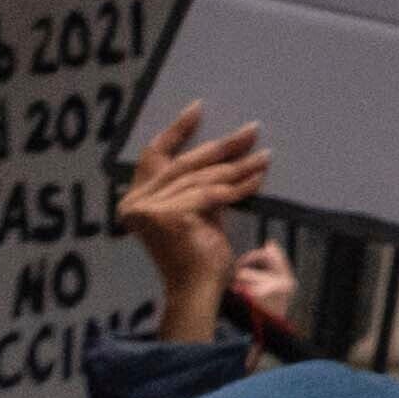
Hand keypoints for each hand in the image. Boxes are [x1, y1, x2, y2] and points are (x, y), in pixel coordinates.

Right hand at [116, 104, 271, 341]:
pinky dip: (241, 186)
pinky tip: (261, 177)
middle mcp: (134, 203)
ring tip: (264, 155)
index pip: (154, 156)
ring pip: (204, 178)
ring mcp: (148, 209)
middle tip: (252, 129)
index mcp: (134, 200)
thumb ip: (199, 185)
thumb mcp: (197, 211)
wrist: (198, 289)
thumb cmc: (199, 253)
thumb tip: (228, 150)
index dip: (177, 130)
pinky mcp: (170, 216)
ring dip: (239, 167)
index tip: (198, 108)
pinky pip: (214, 193)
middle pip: (186, 164)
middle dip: (223, 147)